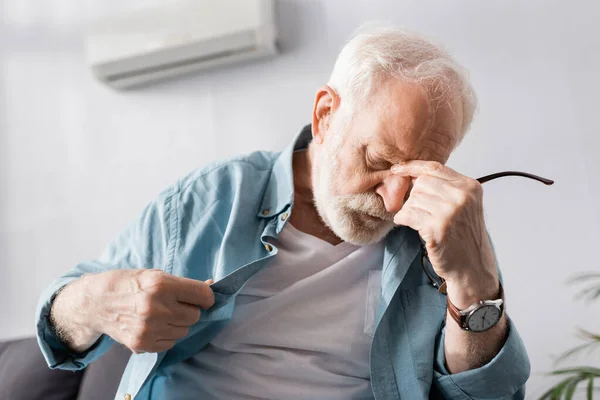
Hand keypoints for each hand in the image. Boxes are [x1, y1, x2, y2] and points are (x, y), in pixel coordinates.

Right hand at [82, 269, 213, 352]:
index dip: (206, 297)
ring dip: (178, 323)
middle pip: (194, 316)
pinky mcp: (142, 344)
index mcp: (161, 285)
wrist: (96, 302)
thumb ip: (184, 284)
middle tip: (176, 304)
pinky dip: (166, 335)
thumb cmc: (128, 283)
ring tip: (161, 314)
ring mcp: (148, 328)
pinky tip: (153, 324)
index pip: (202, 296)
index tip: (203, 297)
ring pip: (184, 331)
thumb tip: (212, 287)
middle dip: (189, 310)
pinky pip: (170, 343)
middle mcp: (156, 308)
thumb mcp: (155, 275)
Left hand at [391, 161, 498, 306]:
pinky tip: (407, 224)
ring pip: (413, 198)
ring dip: (409, 210)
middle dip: (413, 196)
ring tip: (418, 221)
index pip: (435, 167)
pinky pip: (408, 214)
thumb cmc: (463, 237)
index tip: (397, 169)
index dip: (412, 167)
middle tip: (416, 210)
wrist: (472, 267)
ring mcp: (450, 211)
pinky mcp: (438, 227)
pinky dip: (402, 218)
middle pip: (421, 182)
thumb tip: (412, 174)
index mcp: (469, 187)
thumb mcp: (463, 206)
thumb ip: (445, 188)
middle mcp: (462, 196)